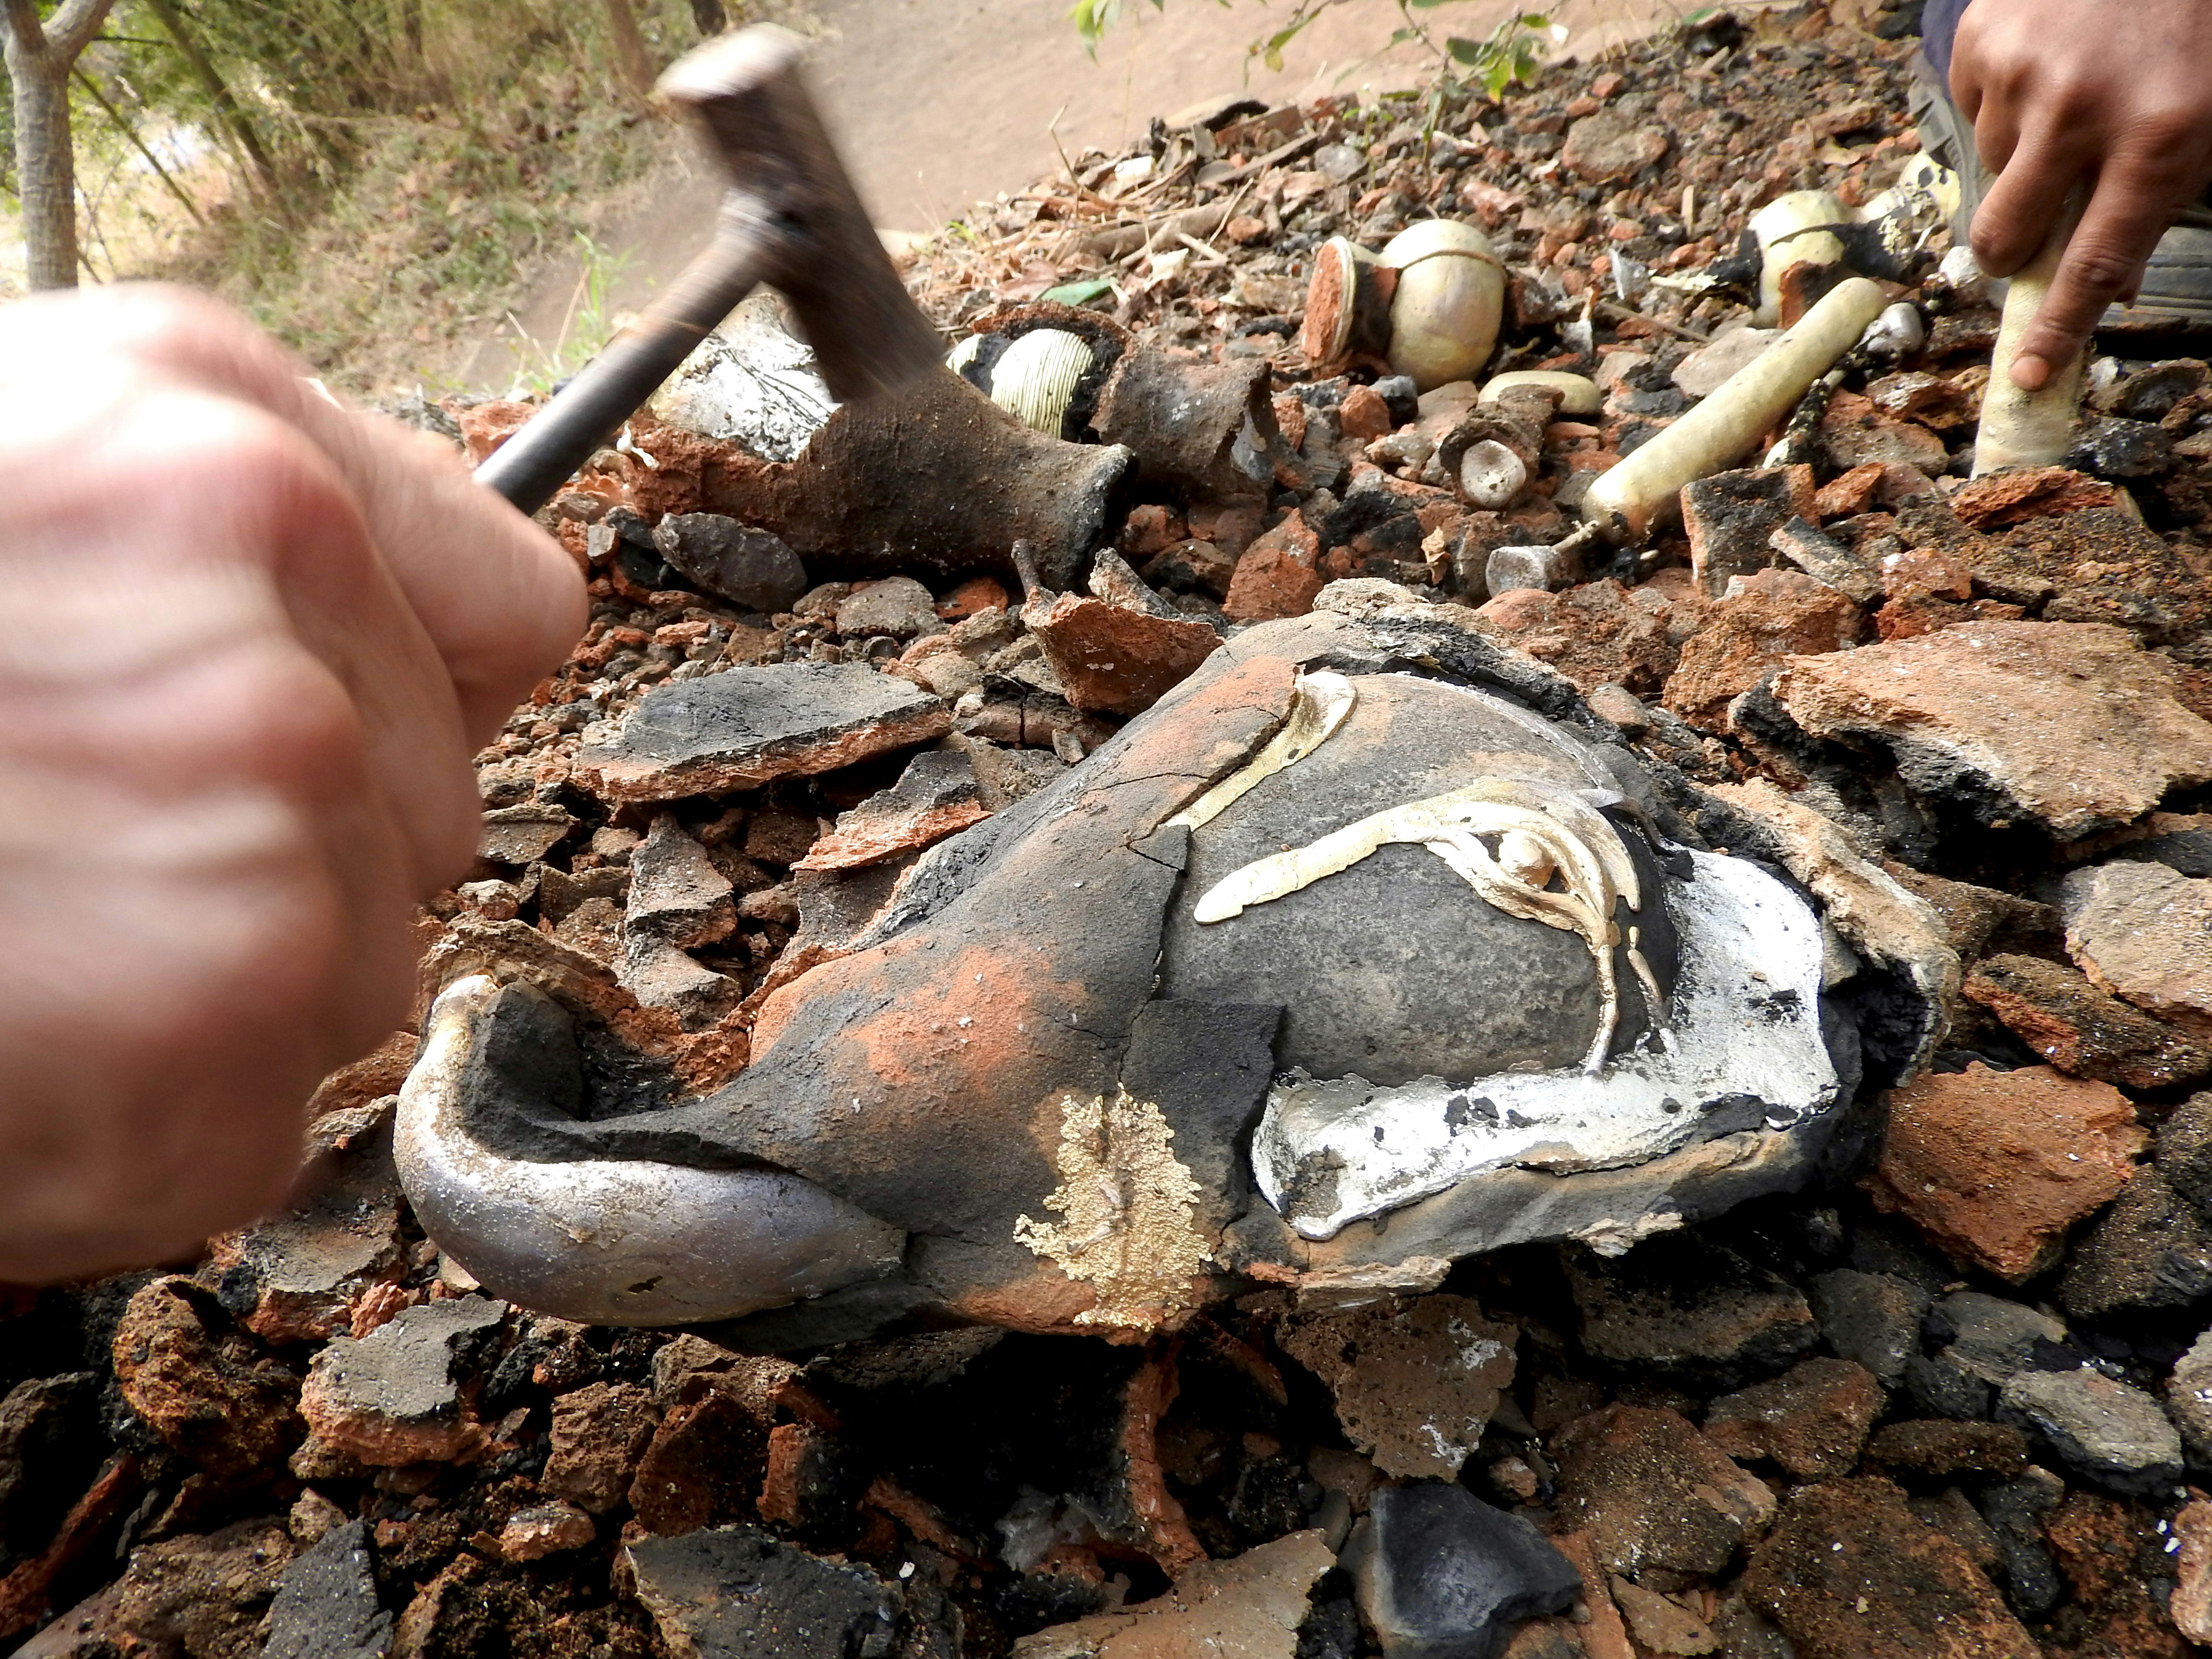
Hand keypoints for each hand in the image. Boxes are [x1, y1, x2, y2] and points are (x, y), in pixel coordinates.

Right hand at [0, 285, 584, 1282]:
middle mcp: (281, 600)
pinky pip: (256, 1120)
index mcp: (226, 440)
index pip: (510, 611)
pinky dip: (131, 1137)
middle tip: (61, 863)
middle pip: (433, 818)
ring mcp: (272, 812)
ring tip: (3, 953)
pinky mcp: (223, 1017)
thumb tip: (371, 669)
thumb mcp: (6, 477)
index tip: (324, 739)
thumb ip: (216, 555)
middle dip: (290, 864)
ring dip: (200, 1005)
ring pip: (355, 977)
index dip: (424, 697)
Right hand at [1952, 0, 2211, 387]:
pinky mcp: (1987, 39)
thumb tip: (2105, 284)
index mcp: (2162, 140)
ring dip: (2021, 149)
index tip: (2027, 375)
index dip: (2057, 329)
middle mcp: (2085, 113)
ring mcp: (2026, 74)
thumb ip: (2158, 198)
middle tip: (2028, 223)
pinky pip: (1973, 104)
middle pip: (2007, 235)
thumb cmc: (2198, 27)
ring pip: (1992, 165)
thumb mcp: (2208, 120)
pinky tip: (2046, 56)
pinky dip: (2003, 94)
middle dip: (2010, 246)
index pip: (2095, 265)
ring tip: (2068, 91)